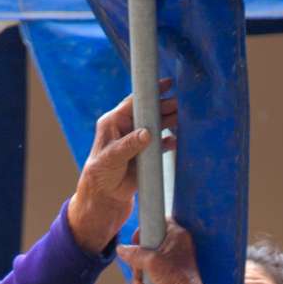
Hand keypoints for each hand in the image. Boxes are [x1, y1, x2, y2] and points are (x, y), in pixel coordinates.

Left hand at [67, 83, 177, 254]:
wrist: (104, 200)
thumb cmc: (101, 176)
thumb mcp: (112, 158)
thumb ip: (129, 145)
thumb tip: (147, 133)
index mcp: (114, 122)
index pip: (134, 102)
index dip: (150, 92)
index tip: (166, 83)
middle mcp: (125, 129)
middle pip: (148, 112)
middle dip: (164, 107)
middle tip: (180, 103)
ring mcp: (136, 142)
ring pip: (156, 126)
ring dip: (168, 122)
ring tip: (182, 118)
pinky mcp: (144, 156)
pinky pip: (159, 144)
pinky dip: (168, 141)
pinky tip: (176, 140)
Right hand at [116, 222, 208, 283]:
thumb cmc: (174, 278)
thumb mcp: (150, 261)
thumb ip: (134, 253)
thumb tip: (121, 249)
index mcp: (178, 236)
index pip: (160, 222)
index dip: (146, 231)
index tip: (137, 241)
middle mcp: (178, 247)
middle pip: (148, 246)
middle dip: (138, 263)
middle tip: (137, 271)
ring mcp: (173, 264)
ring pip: (147, 264)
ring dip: (139, 277)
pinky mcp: (169, 278)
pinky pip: (151, 277)